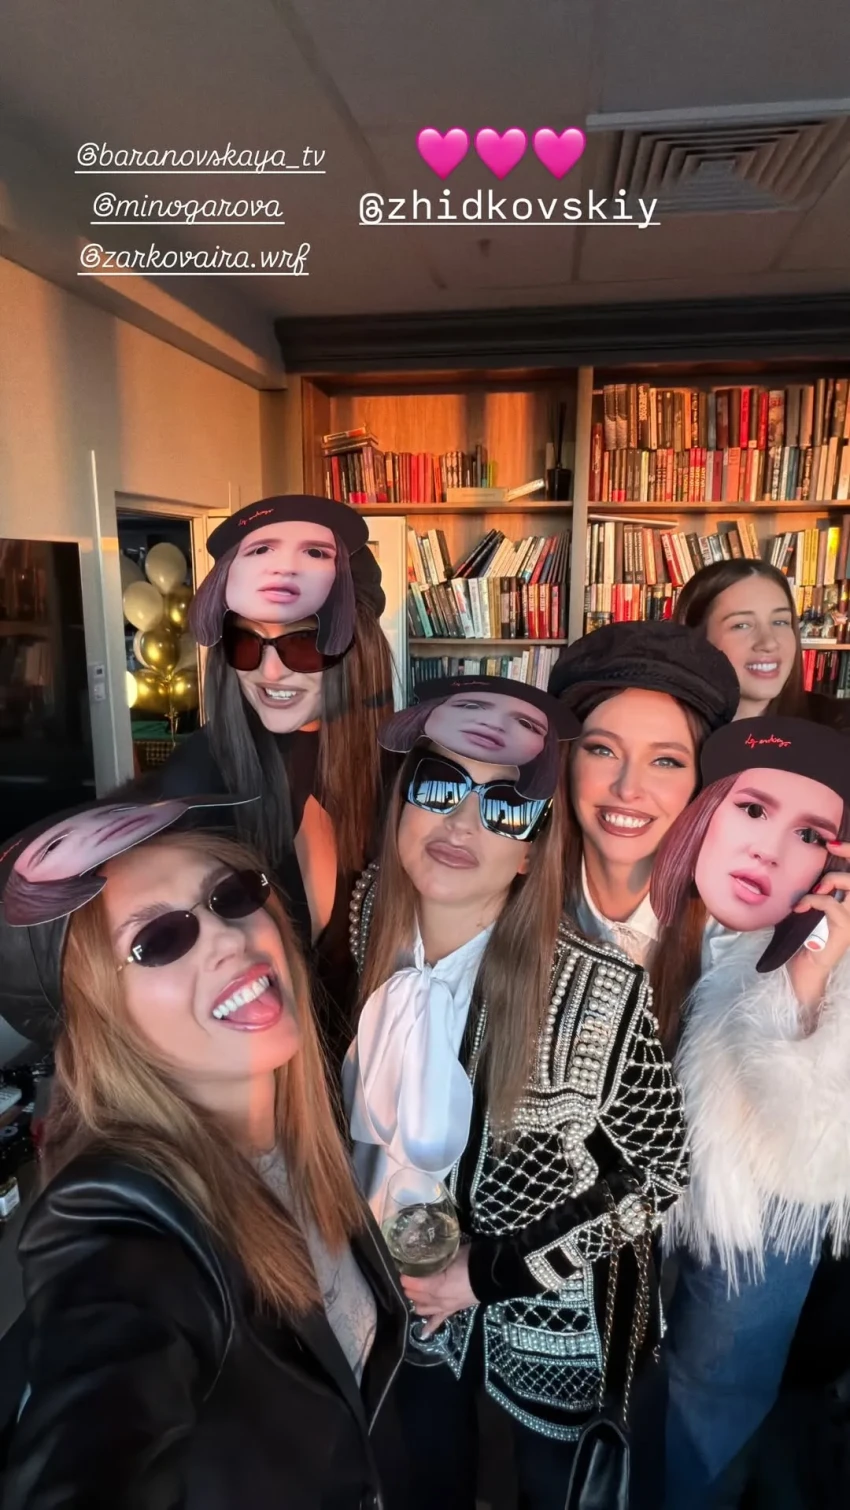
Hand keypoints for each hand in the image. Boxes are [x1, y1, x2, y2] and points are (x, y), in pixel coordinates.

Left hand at [401, 1246, 475, 1337]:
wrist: (491, 1274)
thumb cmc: (469, 1260)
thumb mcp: (449, 1254)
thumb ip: (433, 1257)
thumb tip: (420, 1252)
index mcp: (434, 1285)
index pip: (409, 1283)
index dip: (403, 1273)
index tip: (401, 1263)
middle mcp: (435, 1300)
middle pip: (412, 1295)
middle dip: (407, 1285)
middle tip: (407, 1272)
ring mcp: (443, 1307)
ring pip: (420, 1308)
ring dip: (414, 1300)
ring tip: (413, 1290)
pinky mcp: (451, 1311)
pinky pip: (438, 1321)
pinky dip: (429, 1327)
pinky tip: (422, 1333)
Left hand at [789, 842, 849, 1014]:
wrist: (806, 968)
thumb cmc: (807, 936)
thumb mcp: (813, 905)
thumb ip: (818, 888)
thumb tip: (808, 864)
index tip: (833, 842)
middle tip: (830, 847)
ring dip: (831, 880)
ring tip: (814, 891)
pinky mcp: (846, 927)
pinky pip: (829, 903)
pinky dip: (812, 901)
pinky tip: (800, 908)